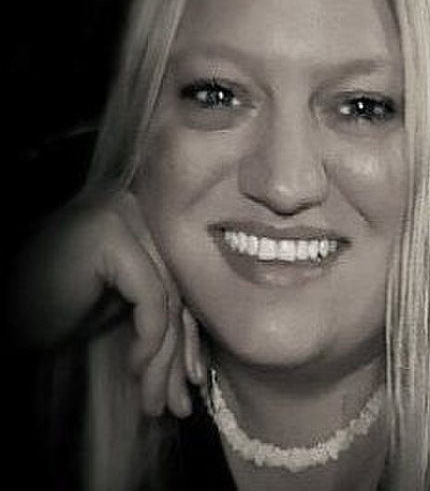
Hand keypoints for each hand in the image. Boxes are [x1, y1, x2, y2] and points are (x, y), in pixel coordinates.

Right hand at [100, 191, 206, 417]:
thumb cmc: (47, 307)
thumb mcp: (115, 309)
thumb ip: (157, 312)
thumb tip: (195, 357)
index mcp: (143, 225)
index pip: (180, 284)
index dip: (188, 337)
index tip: (192, 380)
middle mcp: (138, 212)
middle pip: (177, 290)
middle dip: (178, 354)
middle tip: (178, 403)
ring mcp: (125, 220)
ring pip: (167, 297)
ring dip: (163, 359)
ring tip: (157, 402)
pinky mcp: (111, 237)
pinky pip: (151, 297)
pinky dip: (149, 339)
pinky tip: (136, 368)